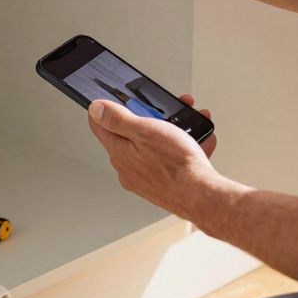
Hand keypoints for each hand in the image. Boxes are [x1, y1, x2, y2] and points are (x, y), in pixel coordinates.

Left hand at [88, 94, 219, 221]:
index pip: (99, 126)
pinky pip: (170, 160)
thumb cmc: (176, 165)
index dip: (106, 109)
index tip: (115, 100)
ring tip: (189, 124)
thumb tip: (95, 109)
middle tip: (165, 112)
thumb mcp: (145, 130)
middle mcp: (128, 167)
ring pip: (155, 146)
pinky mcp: (163, 184)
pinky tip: (198, 142)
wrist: (202, 196)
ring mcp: (145, 177)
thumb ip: (118, 119)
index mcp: (119, 152)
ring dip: (172, 131)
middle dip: (151, 117)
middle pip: (131, 134)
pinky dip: (184, 148)